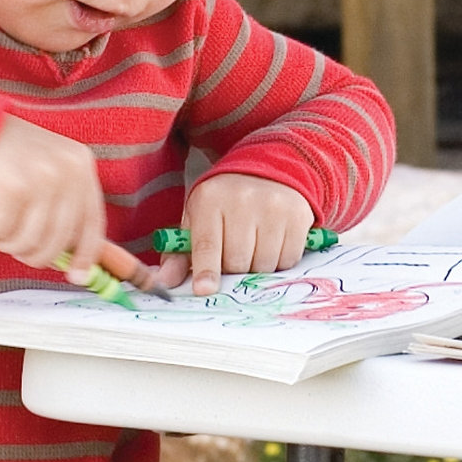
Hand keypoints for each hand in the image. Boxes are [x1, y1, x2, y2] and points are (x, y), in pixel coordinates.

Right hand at [0, 115, 115, 278]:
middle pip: (59, 242)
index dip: (85, 255)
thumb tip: (74, 259)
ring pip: (29, 243)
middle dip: (31, 251)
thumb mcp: (44, 170)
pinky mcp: (13, 190)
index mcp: (80, 164)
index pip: (92, 223)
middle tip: (9, 238)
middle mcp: (67, 170)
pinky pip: (1, 233)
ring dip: (4, 238)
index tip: (76, 276)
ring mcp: (42, 179)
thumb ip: (61, 206)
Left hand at [160, 173, 319, 291]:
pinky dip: (279, 261)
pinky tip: (273, 244)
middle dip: (233, 270)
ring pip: (264, 264)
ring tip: (253, 248)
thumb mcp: (198, 219)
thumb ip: (180, 254)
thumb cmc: (226, 203)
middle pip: (237, 261)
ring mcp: (273, 207)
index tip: (204, 289)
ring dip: (257, 267)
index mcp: (211, 199)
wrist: (267, 171)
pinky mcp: (297, 216)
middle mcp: (243, 200)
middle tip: (232, 258)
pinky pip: (288, 259)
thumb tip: (164, 282)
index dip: (206, 270)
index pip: (207, 244)